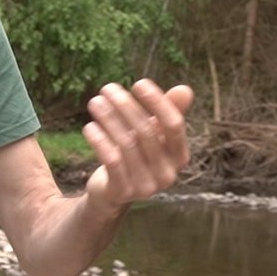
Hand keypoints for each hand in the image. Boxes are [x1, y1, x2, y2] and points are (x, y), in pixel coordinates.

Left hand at [83, 80, 194, 210]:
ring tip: (95, 102)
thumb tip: (186, 90)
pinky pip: (112, 161)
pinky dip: (99, 140)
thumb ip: (169, 112)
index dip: (158, 102)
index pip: (174, 124)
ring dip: (109, 119)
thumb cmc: (137, 154)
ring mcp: (146, 186)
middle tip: (107, 88)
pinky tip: (90, 126)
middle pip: (147, 131)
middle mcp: (168, 174)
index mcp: (180, 156)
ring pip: (126, 144)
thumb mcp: (154, 133)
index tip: (139, 83)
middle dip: (125, 106)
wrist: (114, 191)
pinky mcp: (123, 192)